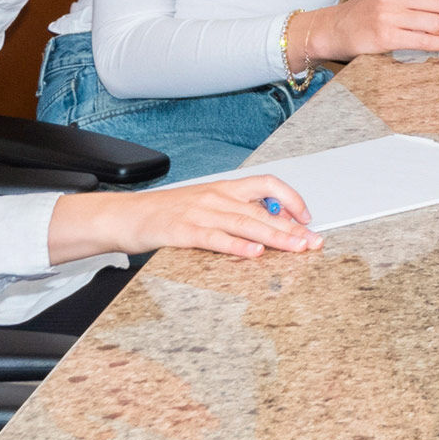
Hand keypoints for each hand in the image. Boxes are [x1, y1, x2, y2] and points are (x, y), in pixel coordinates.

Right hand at [49, 172, 315, 267]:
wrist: (125, 216)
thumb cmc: (165, 214)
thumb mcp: (203, 205)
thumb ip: (233, 212)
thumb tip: (267, 224)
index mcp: (222, 188)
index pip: (266, 185)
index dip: (290, 199)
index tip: (308, 217)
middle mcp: (215, 197)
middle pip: (261, 210)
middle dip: (291, 227)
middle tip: (314, 241)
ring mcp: (199, 213)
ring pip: (245, 223)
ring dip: (274, 237)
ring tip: (296, 247)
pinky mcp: (183, 231)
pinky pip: (215, 238)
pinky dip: (237, 246)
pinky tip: (254, 254)